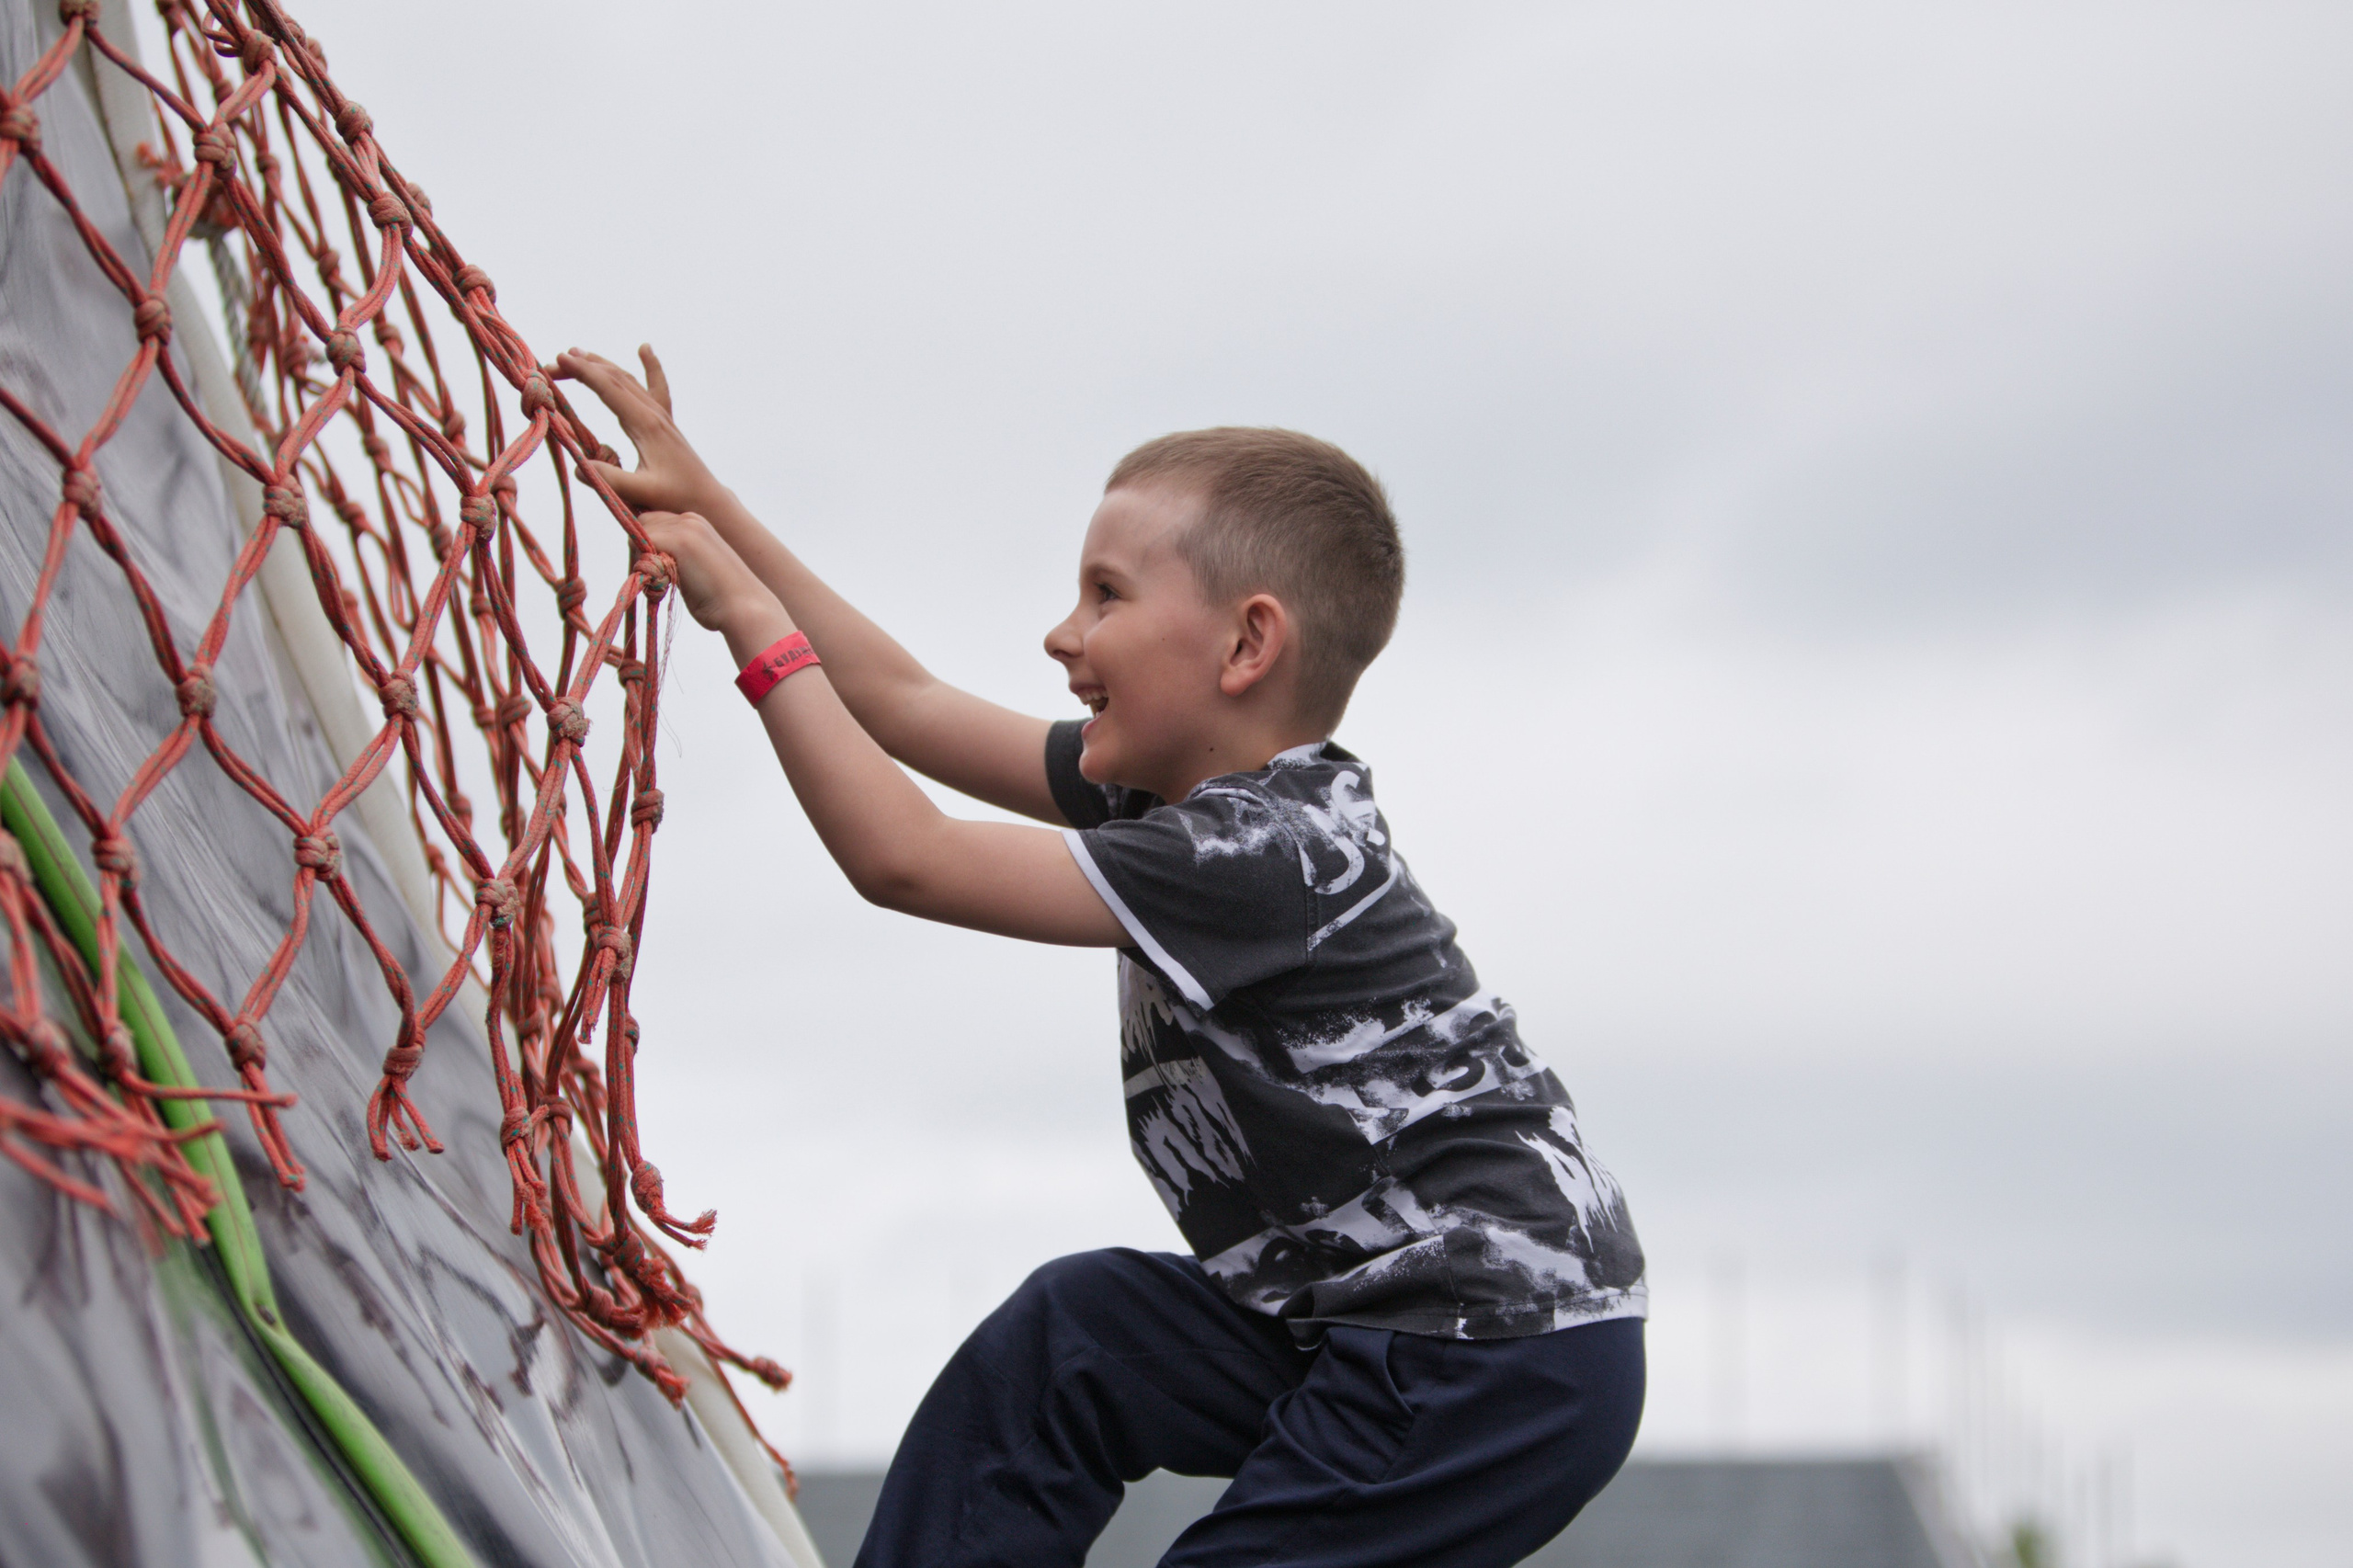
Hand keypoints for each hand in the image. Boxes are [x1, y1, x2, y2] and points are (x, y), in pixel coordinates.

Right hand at [552, 345, 726, 516]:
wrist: (708, 500)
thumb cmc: (677, 498)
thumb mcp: (641, 493)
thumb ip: (611, 480)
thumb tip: (578, 467)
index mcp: (646, 425)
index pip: (610, 389)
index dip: (584, 373)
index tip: (559, 360)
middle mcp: (654, 414)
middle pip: (615, 379)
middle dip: (583, 367)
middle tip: (552, 365)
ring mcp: (661, 416)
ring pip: (629, 380)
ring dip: (602, 365)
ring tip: (578, 354)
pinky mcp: (665, 423)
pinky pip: (656, 387)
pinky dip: (650, 367)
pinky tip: (645, 349)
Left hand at [638, 511, 776, 633]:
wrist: (744, 607)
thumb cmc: (720, 598)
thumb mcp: (696, 568)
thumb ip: (675, 558)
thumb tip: (648, 561)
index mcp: (697, 523)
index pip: (655, 521)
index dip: (648, 544)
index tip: (655, 572)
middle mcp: (691, 519)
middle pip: (644, 522)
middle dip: (642, 548)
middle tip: (655, 579)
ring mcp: (686, 527)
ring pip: (639, 534)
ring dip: (642, 560)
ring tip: (662, 584)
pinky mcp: (679, 540)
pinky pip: (641, 545)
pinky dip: (644, 567)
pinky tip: (664, 585)